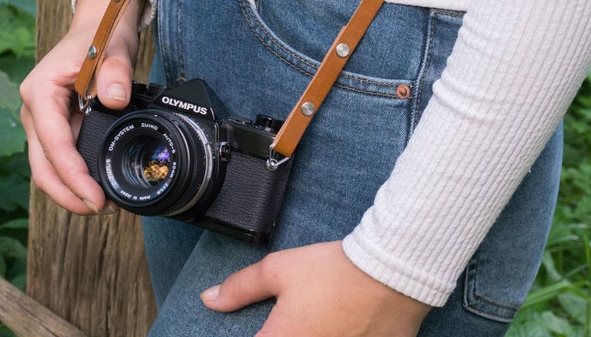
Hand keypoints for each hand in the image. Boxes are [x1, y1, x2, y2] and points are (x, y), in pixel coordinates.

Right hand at [20, 0, 143, 214]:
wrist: (101, 24)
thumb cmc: (102, 35)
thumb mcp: (113, 50)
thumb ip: (115, 74)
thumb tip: (115, 100)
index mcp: (41, 92)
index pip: (54, 143)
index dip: (73, 174)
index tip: (94, 196)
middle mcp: (37, 109)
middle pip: (43, 163)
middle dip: (68, 192)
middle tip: (99, 208)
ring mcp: (45, 117)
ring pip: (49, 164)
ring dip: (70, 187)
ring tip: (102, 204)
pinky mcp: (59, 122)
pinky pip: (62, 155)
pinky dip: (76, 173)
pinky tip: (96, 183)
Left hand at [201, 241, 430, 335]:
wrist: (389, 275)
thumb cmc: (333, 272)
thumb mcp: (280, 270)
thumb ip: (241, 287)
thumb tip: (210, 299)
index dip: (253, 333)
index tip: (264, 324)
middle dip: (281, 330)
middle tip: (294, 314)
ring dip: (310, 333)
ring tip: (318, 316)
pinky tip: (340, 325)